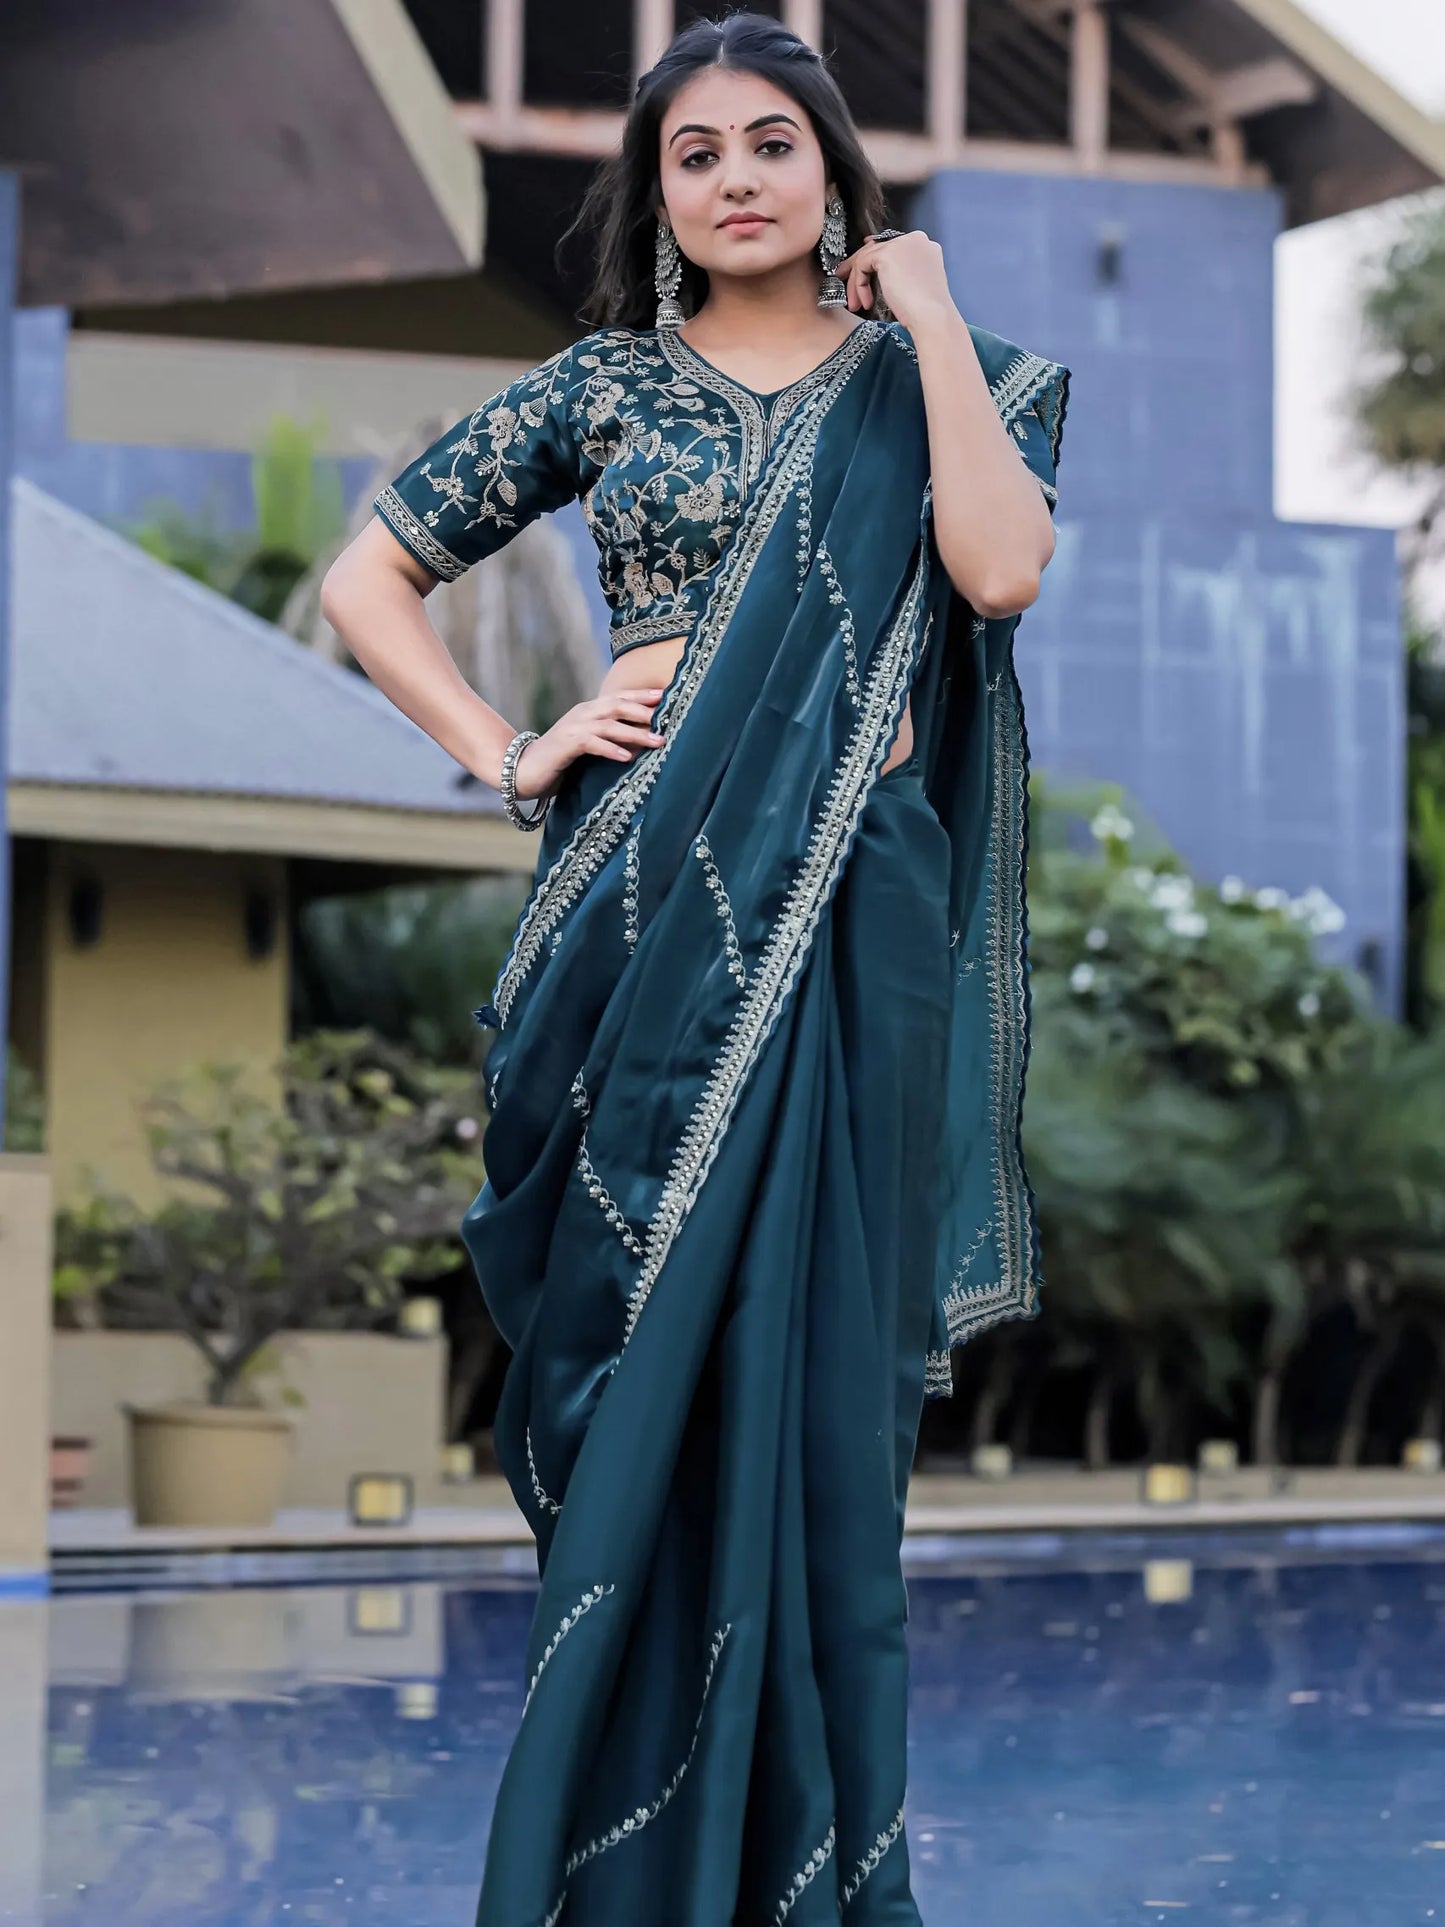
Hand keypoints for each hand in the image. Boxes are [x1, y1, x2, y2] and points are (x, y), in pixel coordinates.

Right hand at [512, 689, 665, 798]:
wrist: (522, 770)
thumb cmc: (559, 761)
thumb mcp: (588, 745)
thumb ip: (610, 739)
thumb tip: (643, 743)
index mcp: (589, 711)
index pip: (619, 697)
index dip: (642, 695)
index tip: (667, 696)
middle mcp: (582, 714)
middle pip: (618, 704)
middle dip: (645, 709)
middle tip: (670, 715)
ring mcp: (573, 727)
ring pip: (610, 724)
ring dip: (636, 732)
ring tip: (658, 741)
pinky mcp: (565, 744)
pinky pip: (592, 743)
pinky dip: (611, 749)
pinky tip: (627, 757)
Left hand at [835, 229, 955, 331]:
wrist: (932, 317)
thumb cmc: (926, 310)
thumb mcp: (913, 283)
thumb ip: (899, 270)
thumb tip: (878, 266)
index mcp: (923, 245)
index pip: (891, 247)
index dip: (874, 261)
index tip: (862, 277)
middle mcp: (913, 239)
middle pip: (877, 249)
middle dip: (859, 271)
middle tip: (850, 291)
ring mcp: (900, 243)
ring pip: (867, 257)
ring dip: (857, 283)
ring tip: (855, 305)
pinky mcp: (887, 254)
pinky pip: (862, 264)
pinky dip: (858, 285)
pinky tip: (865, 302)